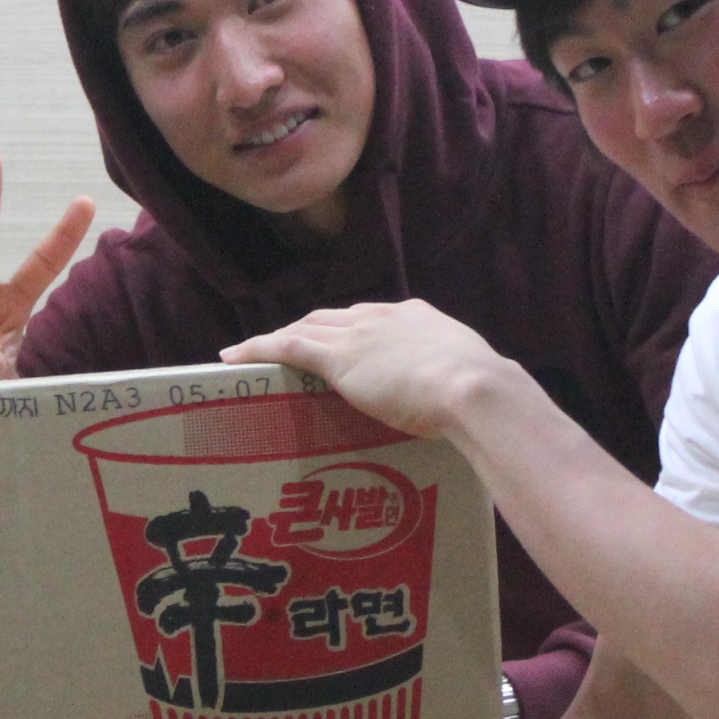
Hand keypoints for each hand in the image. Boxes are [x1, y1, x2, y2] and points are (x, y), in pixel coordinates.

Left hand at [222, 299, 513, 440]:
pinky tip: (234, 358)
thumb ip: (457, 381)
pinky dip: (257, 349)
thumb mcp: (470, 378)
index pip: (372, 319)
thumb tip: (470, 401)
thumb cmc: (483, 395)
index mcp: (416, 318)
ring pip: (305, 328)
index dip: (349, 330)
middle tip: (288, 346)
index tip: (340, 343)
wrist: (474, 389)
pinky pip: (286, 347)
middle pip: (332, 318)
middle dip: (308, 329)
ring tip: (252, 352)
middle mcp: (382, 317)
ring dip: (277, 338)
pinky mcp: (338, 358)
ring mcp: (358, 335)